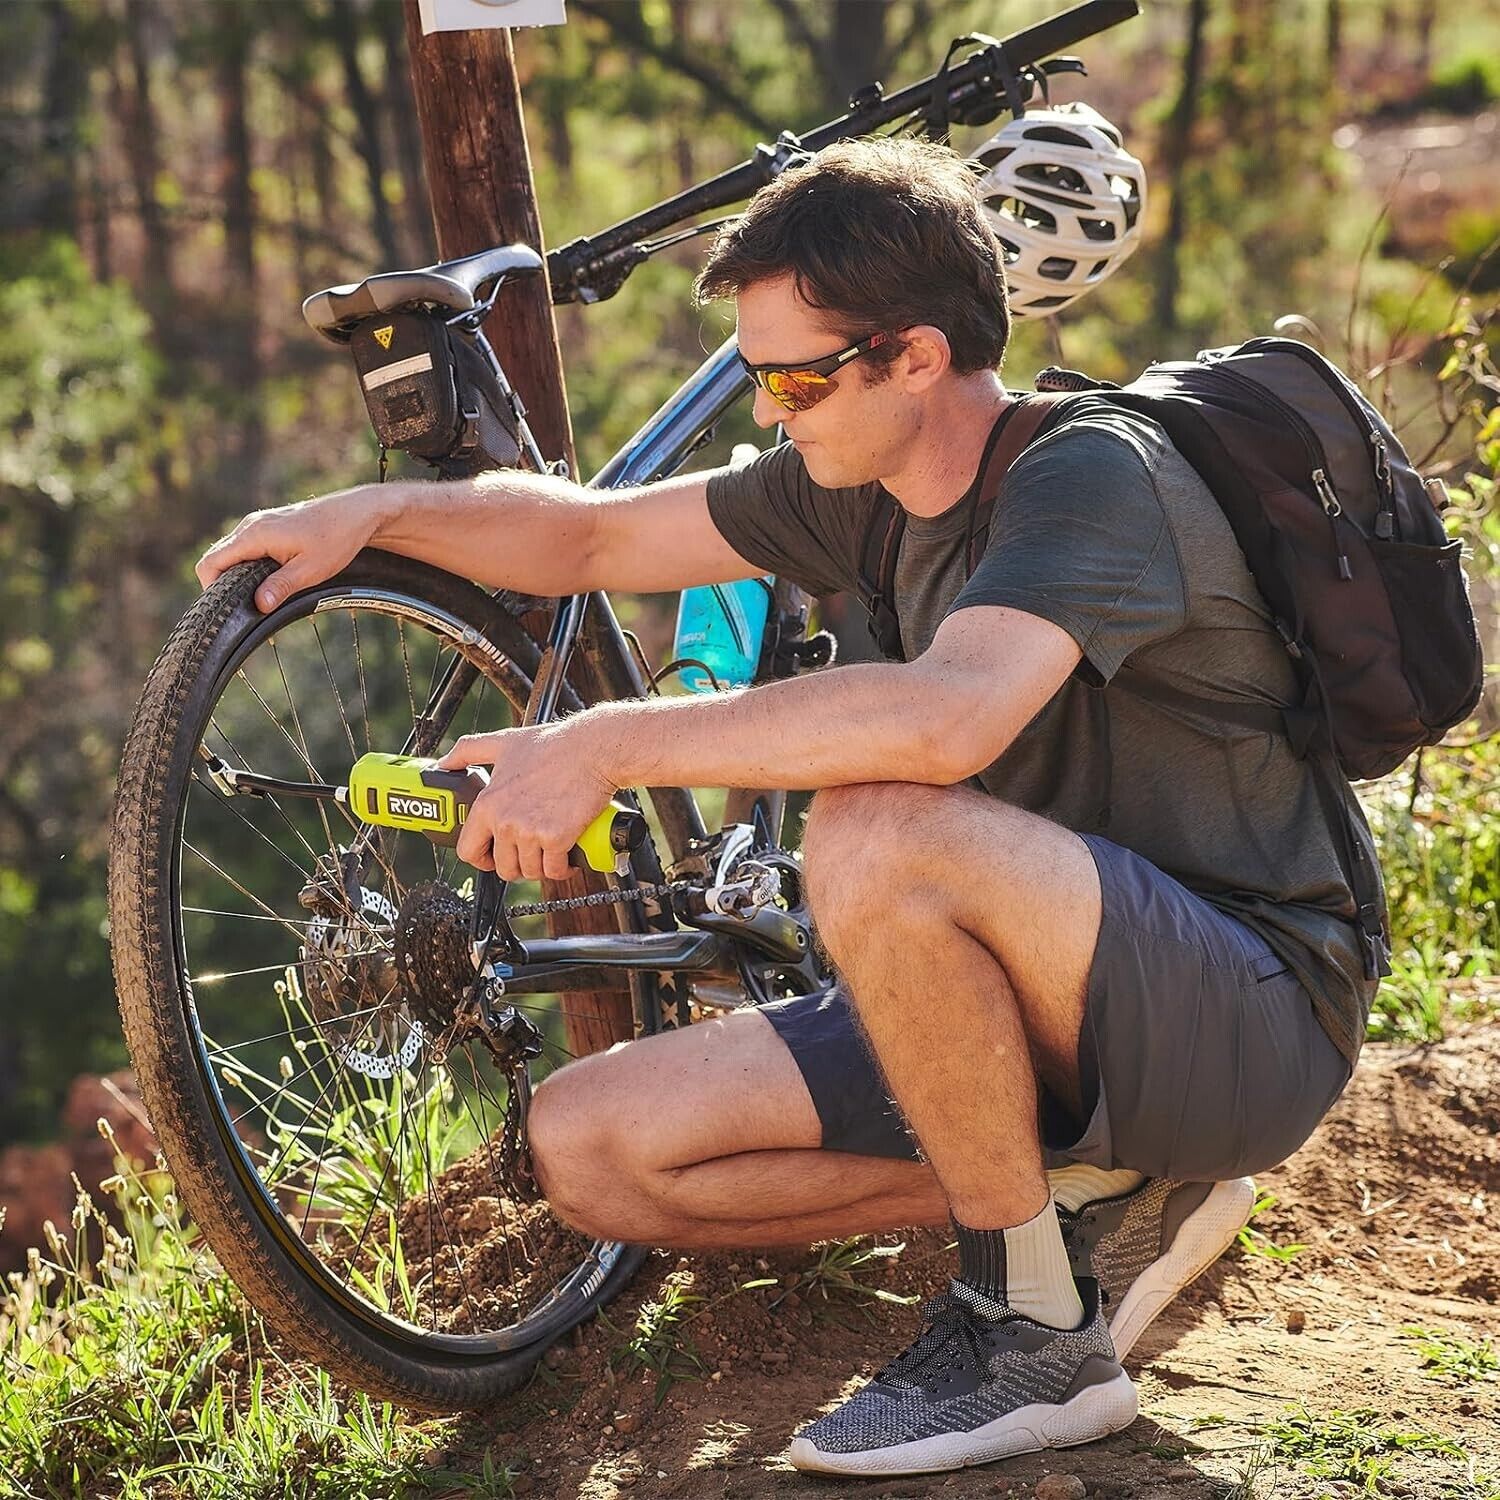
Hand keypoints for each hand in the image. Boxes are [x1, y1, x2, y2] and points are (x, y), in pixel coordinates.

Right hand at [196, 485, 397, 611]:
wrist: (357, 513)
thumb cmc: (337, 538)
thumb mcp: (311, 569)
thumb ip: (281, 586)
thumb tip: (258, 605)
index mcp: (254, 535)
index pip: (211, 562)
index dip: (211, 588)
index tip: (228, 608)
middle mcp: (250, 526)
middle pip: (216, 558)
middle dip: (222, 584)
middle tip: (243, 609)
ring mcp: (259, 523)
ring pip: (231, 553)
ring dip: (236, 575)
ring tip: (258, 596)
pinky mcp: (269, 525)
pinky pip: (245, 547)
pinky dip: (248, 565)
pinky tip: (268, 580)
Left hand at [438, 720, 616, 880]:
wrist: (592, 750)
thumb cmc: (552, 745)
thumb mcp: (503, 742)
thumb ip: (468, 751)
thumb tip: (445, 763)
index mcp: (488, 804)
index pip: (468, 851)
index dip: (481, 859)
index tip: (493, 857)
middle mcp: (505, 821)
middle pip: (503, 868)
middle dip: (518, 864)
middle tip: (531, 852)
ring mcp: (530, 832)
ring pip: (530, 872)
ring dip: (541, 866)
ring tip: (550, 851)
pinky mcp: (557, 839)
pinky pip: (555, 870)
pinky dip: (562, 868)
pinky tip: (568, 856)